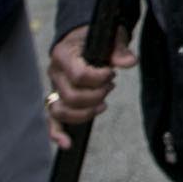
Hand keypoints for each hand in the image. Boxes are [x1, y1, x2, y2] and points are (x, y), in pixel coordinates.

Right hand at [45, 23, 134, 149]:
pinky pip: (52, 120)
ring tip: (103, 103)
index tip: (111, 73)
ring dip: (85, 112)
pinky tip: (67, 144)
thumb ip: (119, 50)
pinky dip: (58, 133)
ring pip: (61, 111)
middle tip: (110, 86)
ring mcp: (54, 87)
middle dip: (96, 95)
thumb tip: (130, 62)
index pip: (78, 75)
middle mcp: (54, 72)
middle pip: (71, 96)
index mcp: (63, 54)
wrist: (85, 37)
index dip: (99, 78)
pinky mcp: (58, 99)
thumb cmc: (98, 36)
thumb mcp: (111, 36)